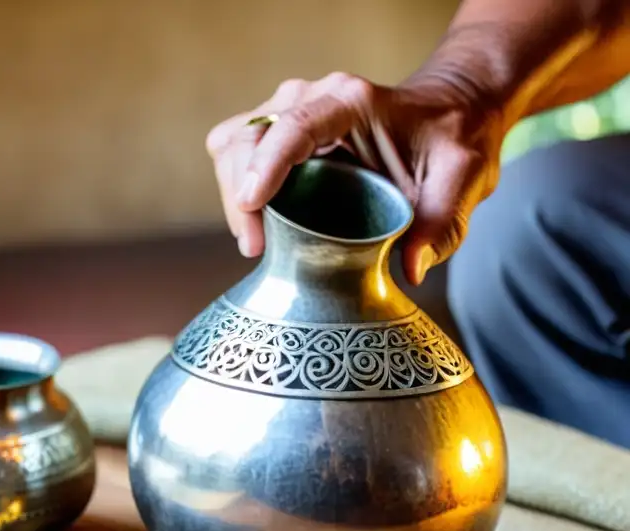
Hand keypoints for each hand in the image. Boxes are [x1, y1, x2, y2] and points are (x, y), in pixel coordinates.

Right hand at [205, 72, 505, 284]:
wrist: (451, 112)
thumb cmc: (453, 140)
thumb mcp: (462, 179)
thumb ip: (443, 224)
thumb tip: (411, 270)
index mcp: (352, 102)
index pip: (294, 125)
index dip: (265, 163)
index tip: (252, 204)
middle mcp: (313, 97)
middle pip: (249, 136)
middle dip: (241, 194)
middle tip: (257, 248)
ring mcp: (291, 111)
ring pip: (233, 143)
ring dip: (234, 194)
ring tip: (257, 241)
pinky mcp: (280, 132)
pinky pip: (236, 152)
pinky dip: (237, 188)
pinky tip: (260, 223)